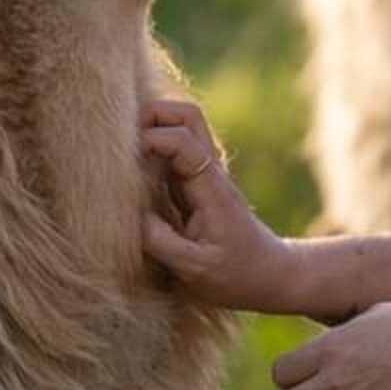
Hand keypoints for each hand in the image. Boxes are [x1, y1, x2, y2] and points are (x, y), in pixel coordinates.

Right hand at [140, 99, 306, 313]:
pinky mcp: (197, 183)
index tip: (126, 163)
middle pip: (187, 115)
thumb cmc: (236, 274)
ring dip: (152, 128)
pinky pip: (175, 150)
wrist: (269, 274)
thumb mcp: (196, 269)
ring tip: (124, 153)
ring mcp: (205, 173)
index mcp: (211, 188)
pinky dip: (153, 148)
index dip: (151, 140)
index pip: (183, 141)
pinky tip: (134, 170)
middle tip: (121, 143)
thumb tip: (133, 216)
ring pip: (182, 126)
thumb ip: (162, 243)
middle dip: (151, 116)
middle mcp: (210, 171)